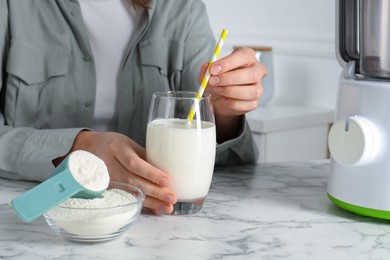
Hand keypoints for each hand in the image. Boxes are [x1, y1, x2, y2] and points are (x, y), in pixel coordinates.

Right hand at [54, 131, 176, 213]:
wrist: (86, 147)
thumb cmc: (113, 145)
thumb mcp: (128, 144)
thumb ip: (144, 158)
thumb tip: (166, 173)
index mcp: (117, 148)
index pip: (134, 163)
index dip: (150, 173)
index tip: (167, 180)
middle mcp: (108, 163)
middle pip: (132, 180)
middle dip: (154, 191)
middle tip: (171, 198)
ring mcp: (103, 178)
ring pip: (128, 192)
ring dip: (150, 201)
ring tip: (167, 207)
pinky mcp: (103, 189)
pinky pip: (124, 198)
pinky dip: (140, 204)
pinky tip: (153, 208)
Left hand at [200, 47, 266, 141]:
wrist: (218, 98)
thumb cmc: (218, 80)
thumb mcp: (209, 73)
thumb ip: (207, 69)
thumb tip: (206, 67)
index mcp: (247, 57)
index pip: (244, 56)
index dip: (228, 62)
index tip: (213, 69)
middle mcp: (257, 70)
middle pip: (251, 74)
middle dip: (229, 79)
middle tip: (213, 81)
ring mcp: (258, 87)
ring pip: (252, 91)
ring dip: (231, 91)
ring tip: (217, 90)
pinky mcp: (254, 102)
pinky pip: (247, 104)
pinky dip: (233, 103)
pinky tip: (224, 99)